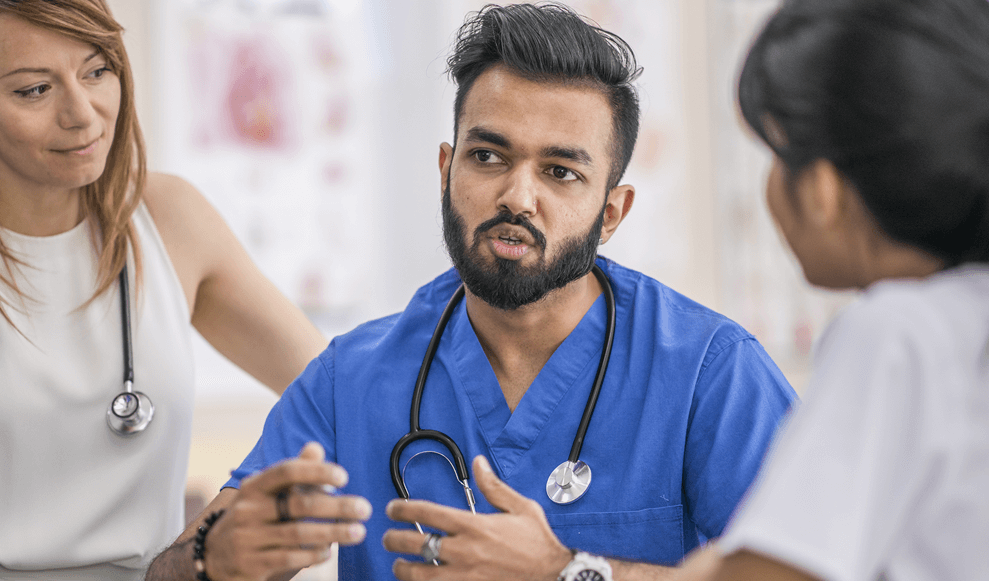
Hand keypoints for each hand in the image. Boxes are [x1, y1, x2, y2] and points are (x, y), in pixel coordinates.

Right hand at [204, 442, 371, 580]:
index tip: (344, 477)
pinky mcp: (251, 564)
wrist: (215, 557)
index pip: (287, 471)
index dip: (316, 471)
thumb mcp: (267, 493)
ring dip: (334, 533)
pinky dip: (314, 554)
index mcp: (255, 486)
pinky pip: (290, 557)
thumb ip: (294, 472)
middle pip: (300, 505)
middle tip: (365, 509)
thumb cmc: (256, 517)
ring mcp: (247, 538)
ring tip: (359, 532)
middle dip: (337, 507)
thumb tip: (316, 447)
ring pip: (298, 533)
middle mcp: (248, 510)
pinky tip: (329, 551)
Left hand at [383, 455, 572, 580]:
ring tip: (398, 565)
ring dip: (403, 570)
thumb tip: (479, 463)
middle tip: (388, 538)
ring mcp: (464, 576)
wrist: (552, 575)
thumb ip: (494, 486)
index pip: (427, 514)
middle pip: (415, 545)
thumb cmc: (537, 542)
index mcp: (474, 526)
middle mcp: (465, 551)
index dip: (403, 509)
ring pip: (419, 575)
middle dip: (394, 540)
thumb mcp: (520, 507)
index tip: (392, 509)